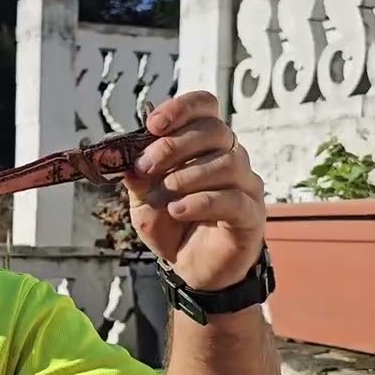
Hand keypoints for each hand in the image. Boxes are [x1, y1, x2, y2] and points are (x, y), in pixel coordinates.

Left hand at [122, 91, 265, 290]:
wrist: (192, 267)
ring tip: (163, 194)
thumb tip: (124, 156)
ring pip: (226, 163)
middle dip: (174, 145)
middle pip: (214, 131)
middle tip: (147, 166)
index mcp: (205, 144)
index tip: (153, 124)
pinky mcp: (251, 214)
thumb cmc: (172, 224)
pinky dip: (200, 202)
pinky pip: (232, 199)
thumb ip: (137, 177)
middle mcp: (230, 157)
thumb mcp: (144, 200)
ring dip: (186, 176)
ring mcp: (245, 184)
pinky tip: (178, 210)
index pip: (205, 107)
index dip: (181, 108)